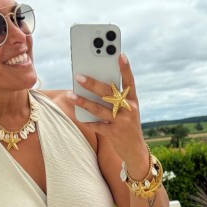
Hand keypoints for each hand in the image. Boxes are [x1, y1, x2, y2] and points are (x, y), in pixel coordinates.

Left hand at [67, 53, 149, 178]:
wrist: (135, 151)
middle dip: (93, 84)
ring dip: (83, 102)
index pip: (129, 82)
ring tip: (70, 95)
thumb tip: (93, 86)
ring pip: (99, 109)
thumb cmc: (127, 126)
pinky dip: (86, 120)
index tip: (120, 54)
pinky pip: (96, 125)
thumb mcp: (127, 111)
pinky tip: (76, 115)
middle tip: (78, 76)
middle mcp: (129, 110)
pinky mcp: (114, 134)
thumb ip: (115, 99)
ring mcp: (122, 122)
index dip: (125, 68)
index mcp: (132, 101)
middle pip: (109, 93)